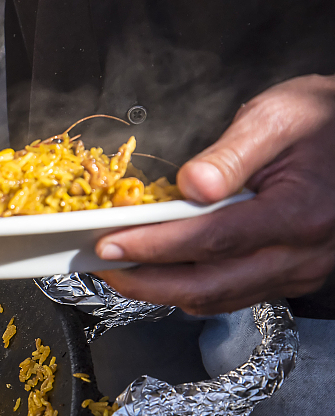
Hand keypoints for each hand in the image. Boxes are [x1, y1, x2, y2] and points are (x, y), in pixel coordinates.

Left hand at [93, 74, 334, 315]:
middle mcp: (301, 253)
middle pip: (209, 285)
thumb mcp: (277, 117)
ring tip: (121, 269)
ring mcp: (299, 271)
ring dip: (161, 290)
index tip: (110, 243)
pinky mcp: (292, 276)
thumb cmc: (323, 120)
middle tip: (102, 265)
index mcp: (298, 212)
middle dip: (146, 282)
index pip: (212, 240)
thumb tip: (191, 185)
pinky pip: (232, 296)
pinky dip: (189, 289)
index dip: (155, 247)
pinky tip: (160, 271)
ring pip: (217, 298)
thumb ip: (231, 154)